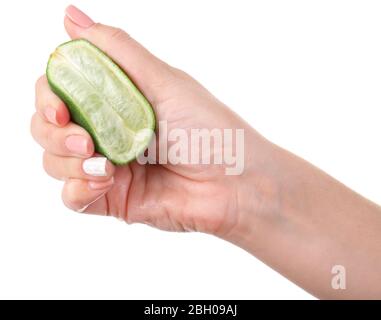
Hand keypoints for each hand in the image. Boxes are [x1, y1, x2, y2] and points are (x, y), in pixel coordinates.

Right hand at [31, 5, 270, 235]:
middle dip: (53, 132)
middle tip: (84, 138)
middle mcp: (108, 132)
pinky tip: (104, 183)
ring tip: (103, 164)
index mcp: (117, 100)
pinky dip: (78, 189)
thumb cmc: (211, 129)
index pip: (61, 92)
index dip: (48, 97)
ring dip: (67, 161)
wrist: (237, 184)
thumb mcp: (164, 82)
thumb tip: (71, 16)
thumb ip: (117, 50)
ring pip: (55, 162)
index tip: (59, 107)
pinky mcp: (113, 199)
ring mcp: (108, 167)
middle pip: (49, 128)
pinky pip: (73, 198)